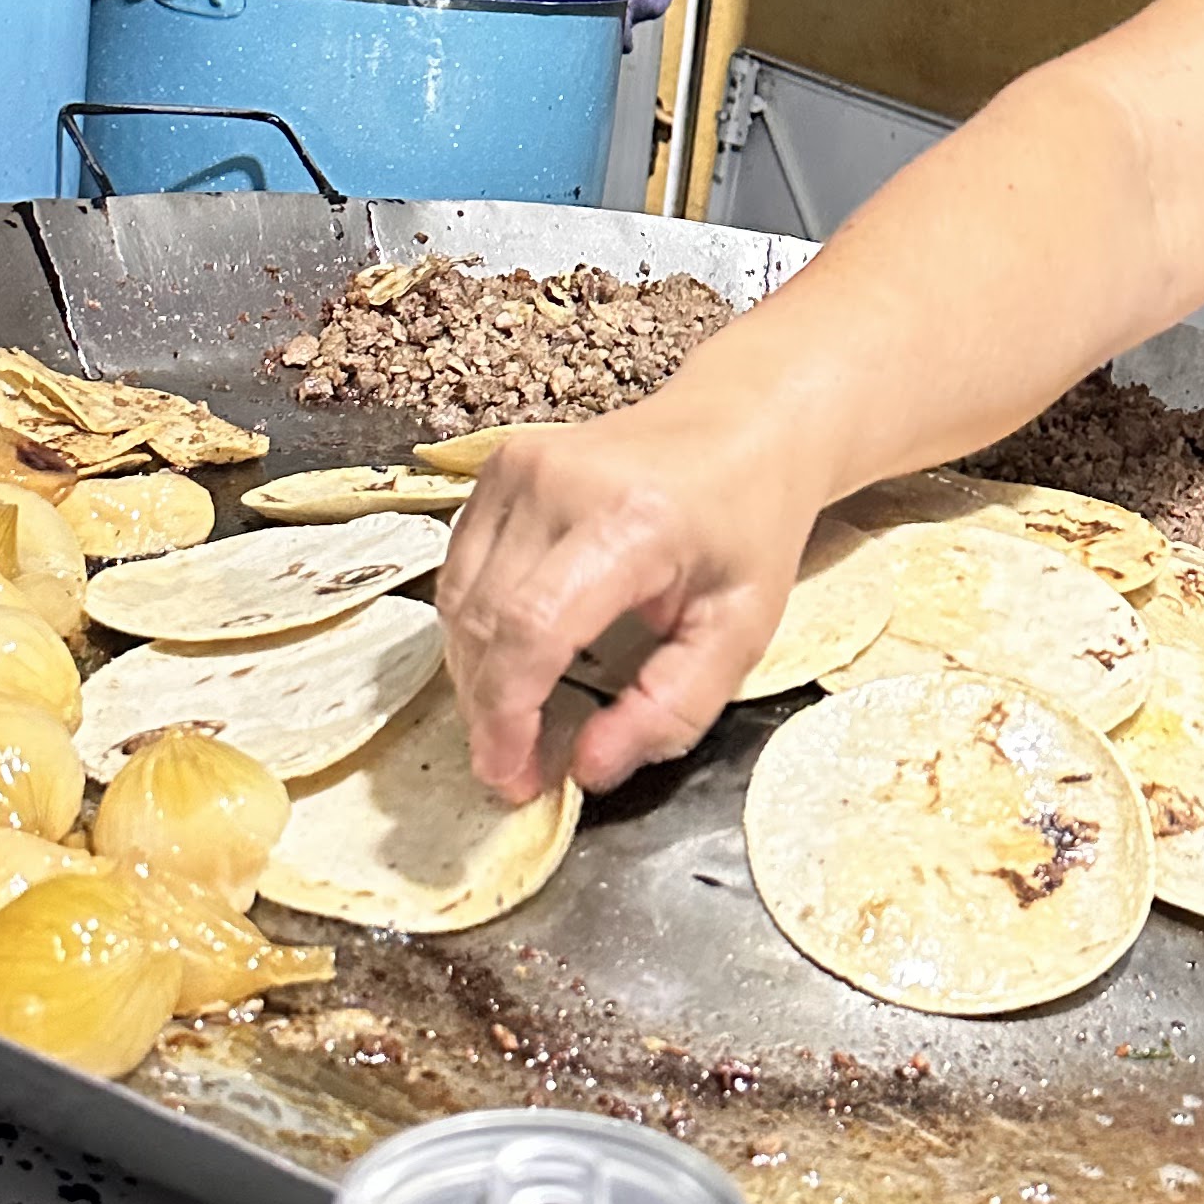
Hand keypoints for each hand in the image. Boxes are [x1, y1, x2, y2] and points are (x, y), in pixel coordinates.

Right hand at [437, 399, 824, 799]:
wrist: (740, 425)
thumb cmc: (746, 527)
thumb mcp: (741, 629)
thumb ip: (673, 705)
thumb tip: (590, 767)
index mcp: (630, 520)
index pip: (532, 628)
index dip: (508, 716)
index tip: (516, 779)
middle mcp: (557, 482)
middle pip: (483, 620)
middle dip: (488, 712)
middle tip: (517, 769)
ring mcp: (516, 466)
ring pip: (457, 600)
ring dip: (475, 676)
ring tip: (514, 724)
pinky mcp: (495, 467)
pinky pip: (459, 570)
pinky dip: (475, 629)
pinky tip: (511, 662)